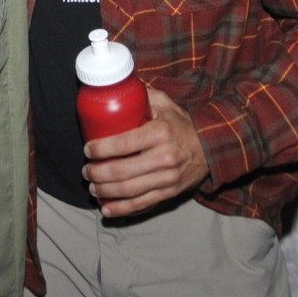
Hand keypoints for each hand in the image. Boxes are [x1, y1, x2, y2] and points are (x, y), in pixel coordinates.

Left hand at [82, 88, 208, 217]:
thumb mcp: (164, 103)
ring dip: (105, 191)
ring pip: (129, 190)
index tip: (87, 149)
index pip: (123, 143)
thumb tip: (116, 87)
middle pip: (122, 171)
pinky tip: (106, 208)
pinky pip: (142, 204)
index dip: (100, 148)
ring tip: (92, 187)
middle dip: (98, 173)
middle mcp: (164, 158)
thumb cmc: (181, 124)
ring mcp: (167, 178)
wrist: (211, 147)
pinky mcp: (170, 193)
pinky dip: (122, 209)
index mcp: (159, 133)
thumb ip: (142, 95)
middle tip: (86, 170)